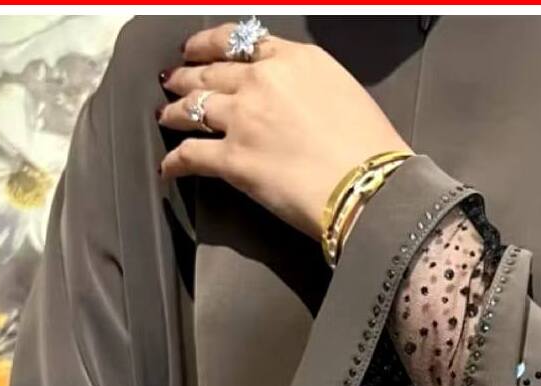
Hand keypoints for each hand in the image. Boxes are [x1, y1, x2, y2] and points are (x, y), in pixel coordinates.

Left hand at [157, 23, 408, 237]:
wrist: (370, 187)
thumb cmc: (372, 150)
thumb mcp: (346, 93)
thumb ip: (311, 86)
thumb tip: (296, 101)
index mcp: (294, 59)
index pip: (240, 42)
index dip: (210, 45)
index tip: (199, 50)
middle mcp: (262, 81)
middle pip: (210, 71)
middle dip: (187, 76)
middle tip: (174, 81)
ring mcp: (243, 119)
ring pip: (193, 107)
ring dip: (176, 112)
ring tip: (167, 117)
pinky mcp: (233, 159)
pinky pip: (190, 155)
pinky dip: (175, 162)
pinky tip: (168, 168)